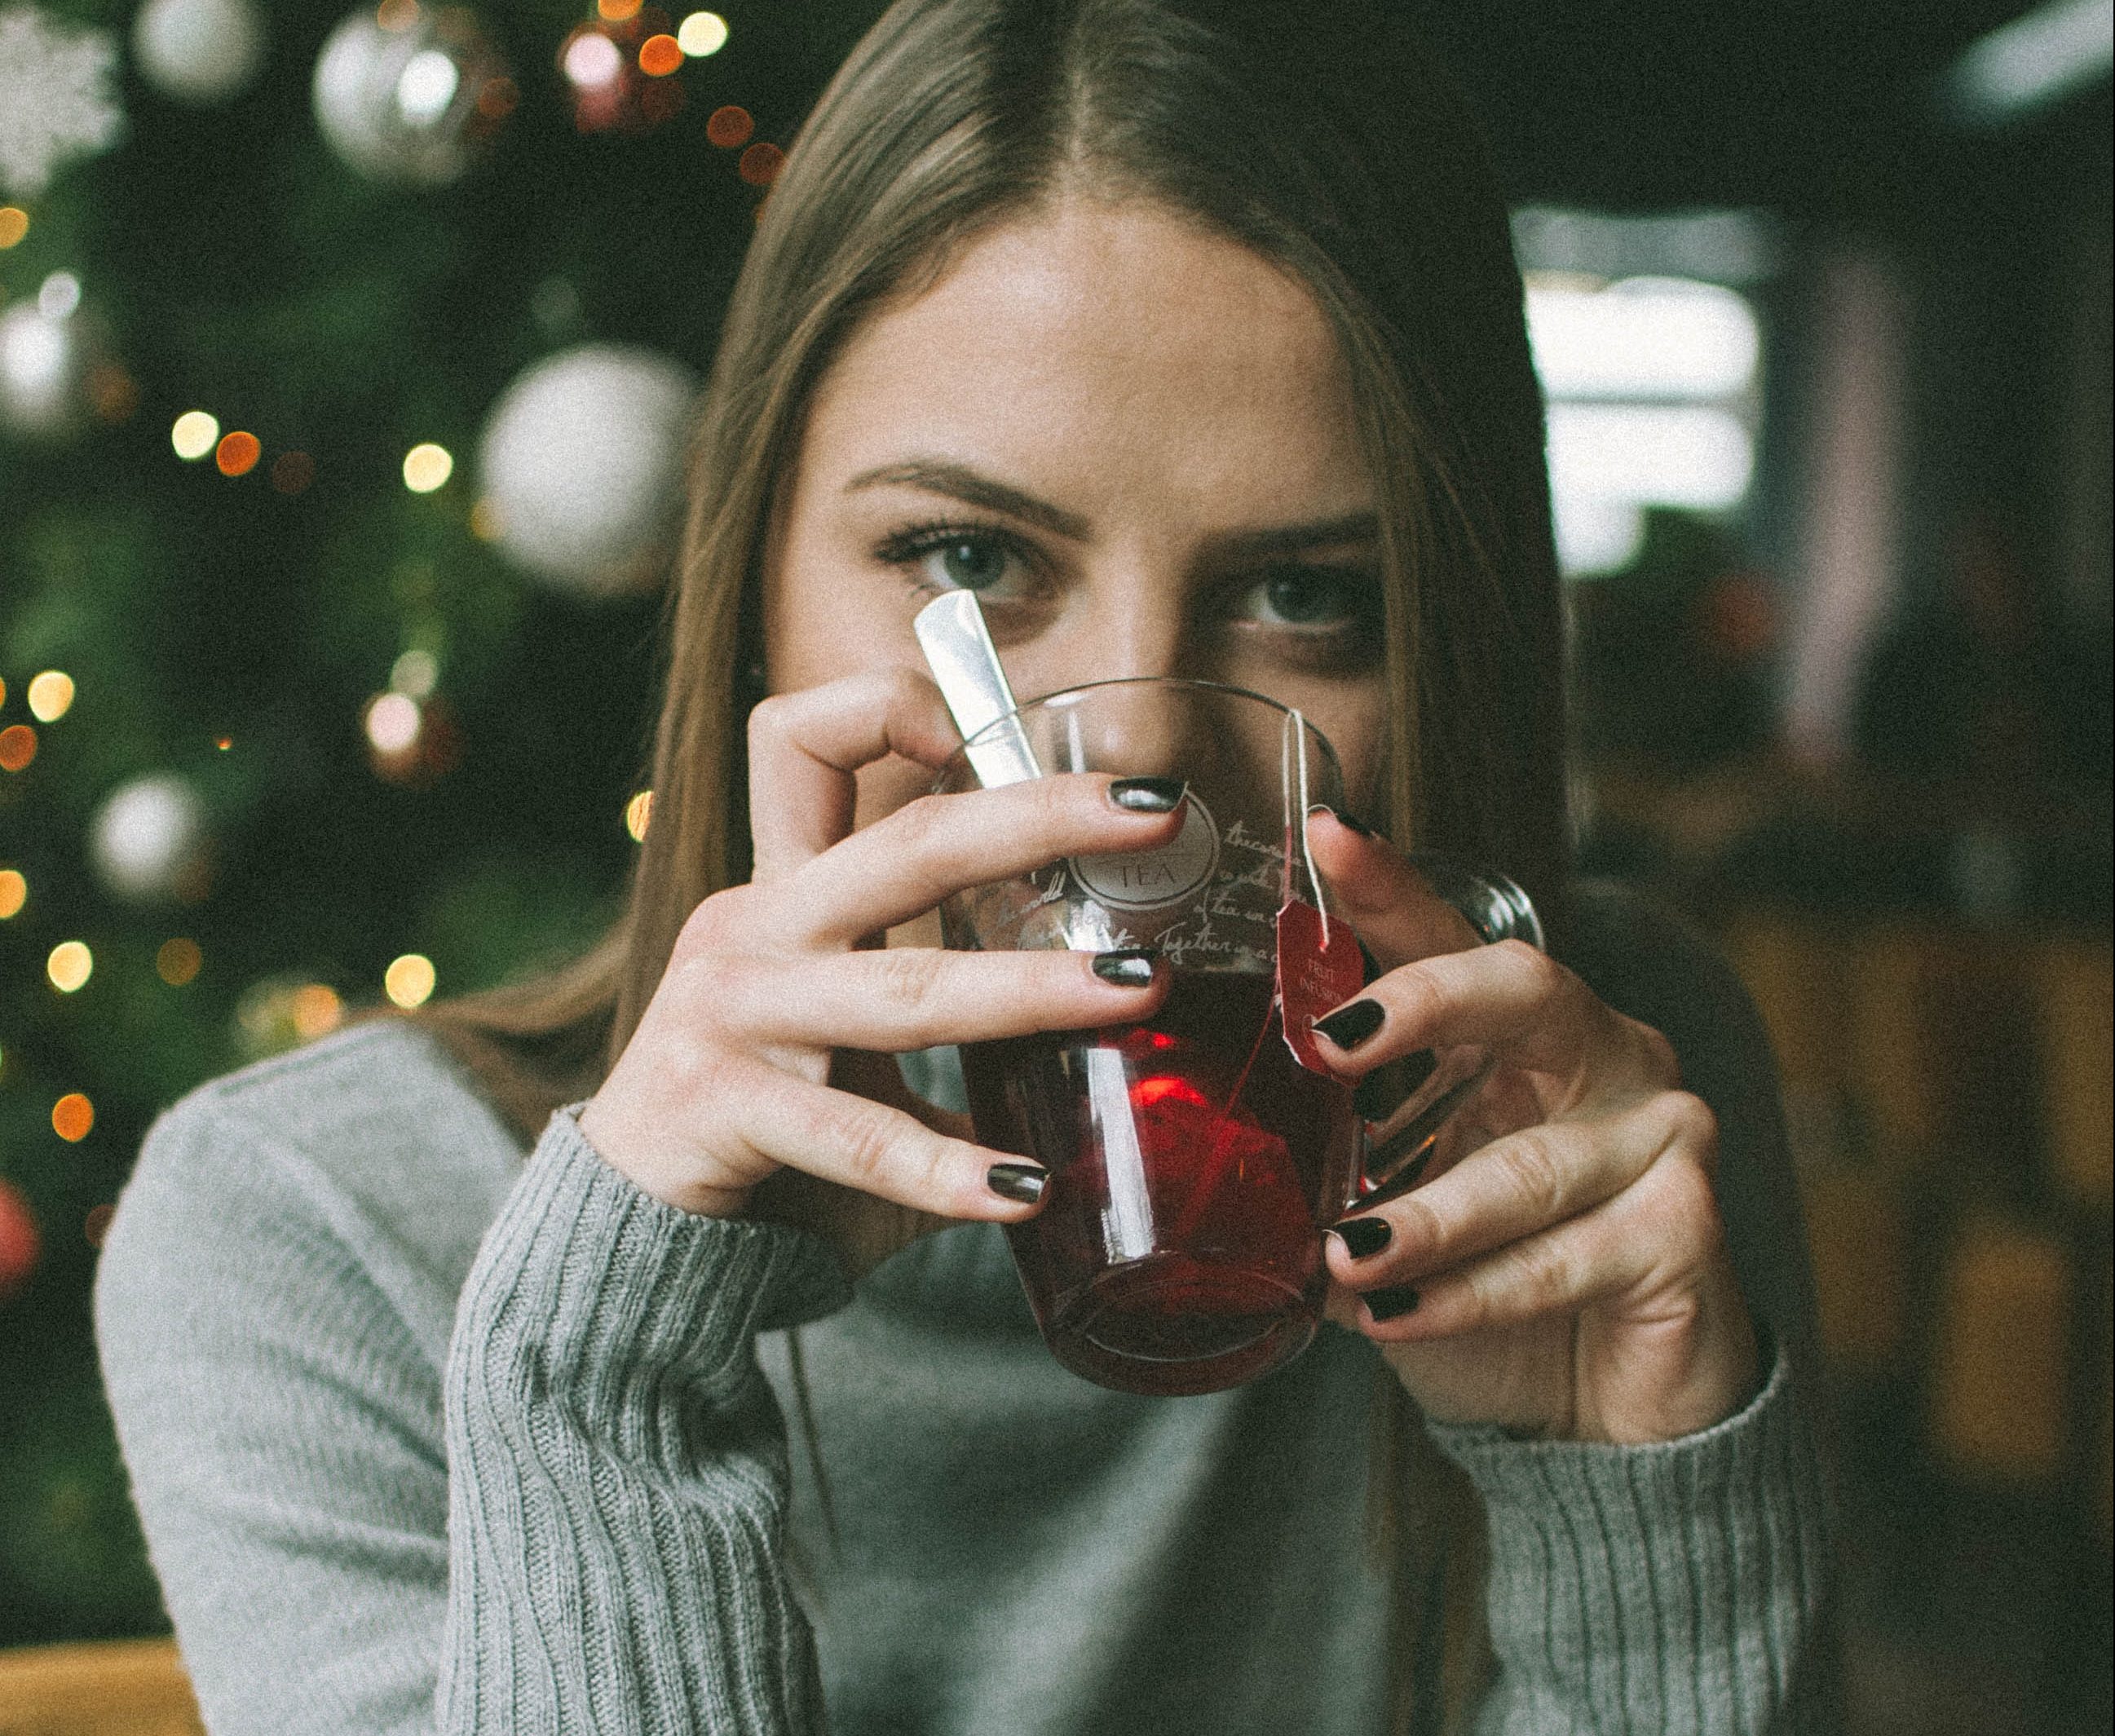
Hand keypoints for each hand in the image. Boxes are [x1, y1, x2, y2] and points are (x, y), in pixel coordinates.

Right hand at [577, 668, 1178, 1279]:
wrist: (629, 1227)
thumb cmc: (765, 1121)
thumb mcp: (837, 1023)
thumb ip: (933, 990)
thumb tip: (1099, 992)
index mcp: (782, 890)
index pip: (802, 741)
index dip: (885, 707)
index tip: (985, 729)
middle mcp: (756, 931)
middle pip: (905, 843)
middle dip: (1039, 817)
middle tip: (1153, 811)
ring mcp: (734, 1015)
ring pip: (907, 989)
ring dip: (1032, 988)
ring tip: (1137, 990)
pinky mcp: (722, 1107)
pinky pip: (858, 1137)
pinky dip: (948, 1167)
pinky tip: (1025, 1187)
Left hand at [1306, 813, 1758, 1444]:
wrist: (1598, 1402)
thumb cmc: (1489, 1278)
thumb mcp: (1398, 1200)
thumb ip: (1332, 1157)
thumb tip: (1211, 1147)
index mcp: (1524, 1029)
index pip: (1452, 938)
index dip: (1390, 888)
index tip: (1327, 839)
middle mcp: (1607, 1054)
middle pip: (1526, 988)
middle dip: (1426, 1004)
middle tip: (1332, 1046)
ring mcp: (1662, 1134)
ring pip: (1527, 1165)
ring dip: (1425, 1218)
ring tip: (1342, 1256)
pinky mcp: (1688, 1228)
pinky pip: (1563, 1257)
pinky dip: (1470, 1293)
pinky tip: (1396, 1314)